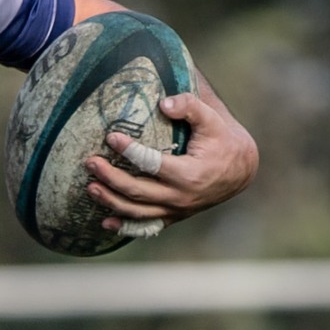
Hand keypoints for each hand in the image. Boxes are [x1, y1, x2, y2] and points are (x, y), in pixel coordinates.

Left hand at [86, 86, 257, 233]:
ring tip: (90, 187)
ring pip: (136, 211)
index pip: (152, 164)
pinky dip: (126, 227)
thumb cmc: (222, 139)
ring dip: (110, 201)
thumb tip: (163, 102)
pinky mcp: (173, 217)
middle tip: (90, 162)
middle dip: (110, 177)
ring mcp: (175, 210)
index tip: (111, 138)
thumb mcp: (212, 118)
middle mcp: (180, 197)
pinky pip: (146, 227)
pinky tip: (106, 222)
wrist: (240, 170)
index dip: (130, 151)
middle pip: (137, 191)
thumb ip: (190, 106)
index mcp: (189, 173)